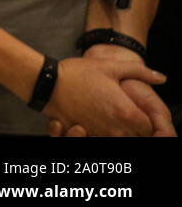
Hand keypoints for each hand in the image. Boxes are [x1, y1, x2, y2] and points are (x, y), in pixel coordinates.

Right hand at [44, 56, 165, 135]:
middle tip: (121, 109)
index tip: (136, 109)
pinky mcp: (85, 135)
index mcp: (125, 112)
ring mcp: (99, 133)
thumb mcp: (109, 66)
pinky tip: (95, 119)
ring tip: (107, 113)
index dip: (145, 119)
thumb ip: (139, 71)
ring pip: (119, 139)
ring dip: (118, 130)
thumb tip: (161, 78)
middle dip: (133, 126)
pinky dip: (102, 133)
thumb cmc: (77, 73)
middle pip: (135, 136)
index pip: (148, 127)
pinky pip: (100, 139)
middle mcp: (114, 128)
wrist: (46, 82)